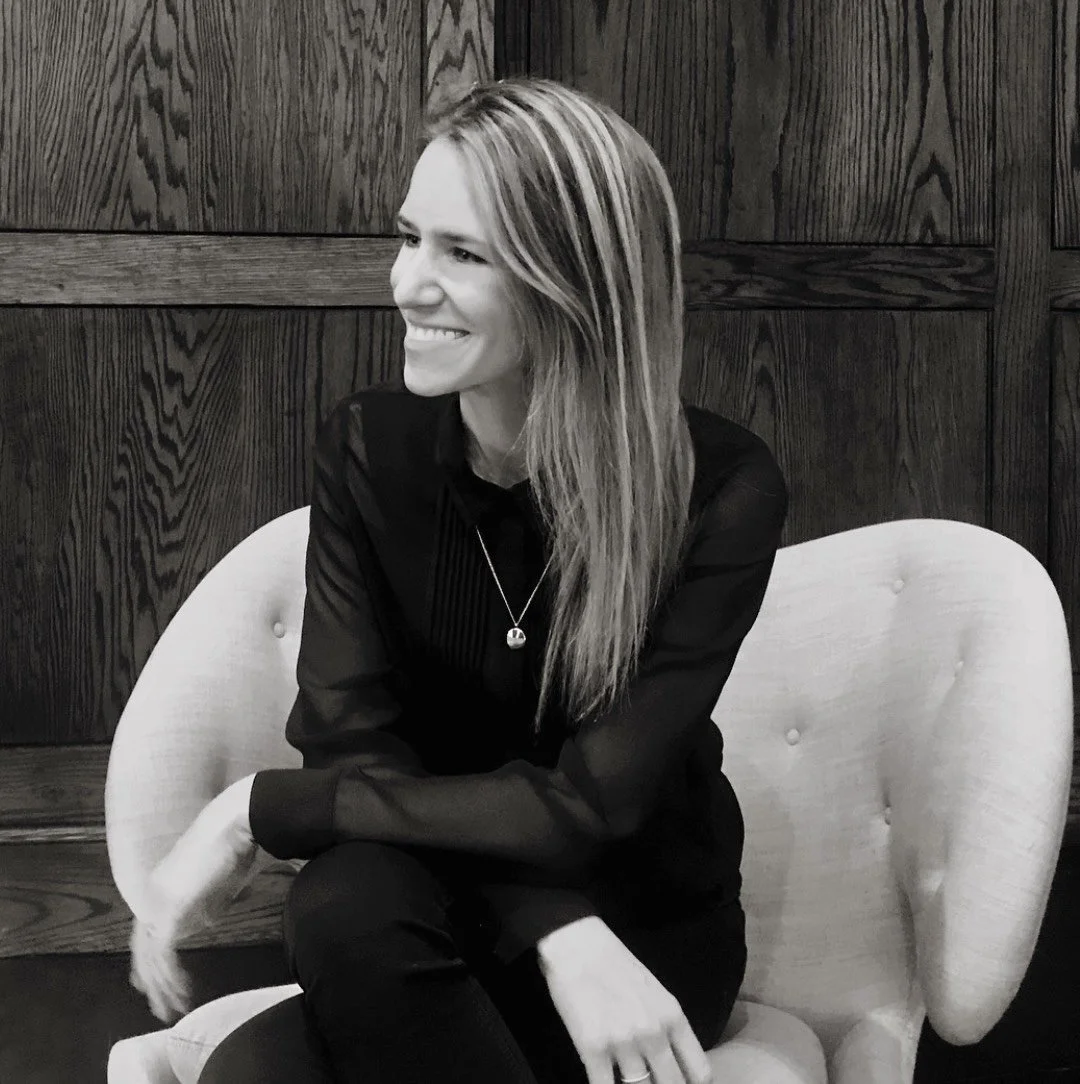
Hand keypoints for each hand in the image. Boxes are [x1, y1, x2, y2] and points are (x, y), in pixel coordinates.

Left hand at [129, 774, 258, 1021]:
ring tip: (174, 1007)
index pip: (146, 929)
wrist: (239, 823)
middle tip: (159, 1004)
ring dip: (161, 985)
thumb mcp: (222, 879)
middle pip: (141, 947)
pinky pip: (164, 954)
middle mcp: (154, 895)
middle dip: (149, 979)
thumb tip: (208, 921)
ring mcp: (158, 902)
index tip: (155, 980)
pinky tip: (184, 991)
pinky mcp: (171, 910)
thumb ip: (210, 901)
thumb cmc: (238, 843)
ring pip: (149, 956)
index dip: (148, 957)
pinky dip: (172, 976)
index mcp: (162, 884)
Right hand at [536, 916, 712, 1083]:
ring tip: (626, 1077)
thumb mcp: (654, 993)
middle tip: (652, 1081)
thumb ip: (668, 1027)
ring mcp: (624, 1043)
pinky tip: (604, 1081)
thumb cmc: (615, 965)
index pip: (699, 1072)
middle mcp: (654, 1033)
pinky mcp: (593, 1049)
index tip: (680, 1083)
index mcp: (673, 1017)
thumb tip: (672, 1063)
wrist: (578, 946)